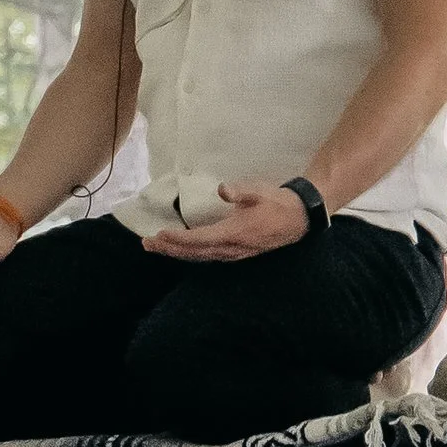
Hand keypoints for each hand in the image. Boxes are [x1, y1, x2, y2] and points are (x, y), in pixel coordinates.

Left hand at [144, 179, 315, 263]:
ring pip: (200, 257)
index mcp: (235, 233)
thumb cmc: (277, 203)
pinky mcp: (236, 253)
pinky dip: (190, 254)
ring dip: (177, 253)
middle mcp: (232, 248)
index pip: (200, 239)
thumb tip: (222, 189)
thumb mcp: (260, 192)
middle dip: (170, 248)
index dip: (178, 239)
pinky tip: (180, 251)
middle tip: (147, 243)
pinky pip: (208, 256)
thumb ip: (240, 191)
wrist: (299, 219)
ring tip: (156, 247)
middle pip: (195, 252)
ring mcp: (234, 253)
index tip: (159, 234)